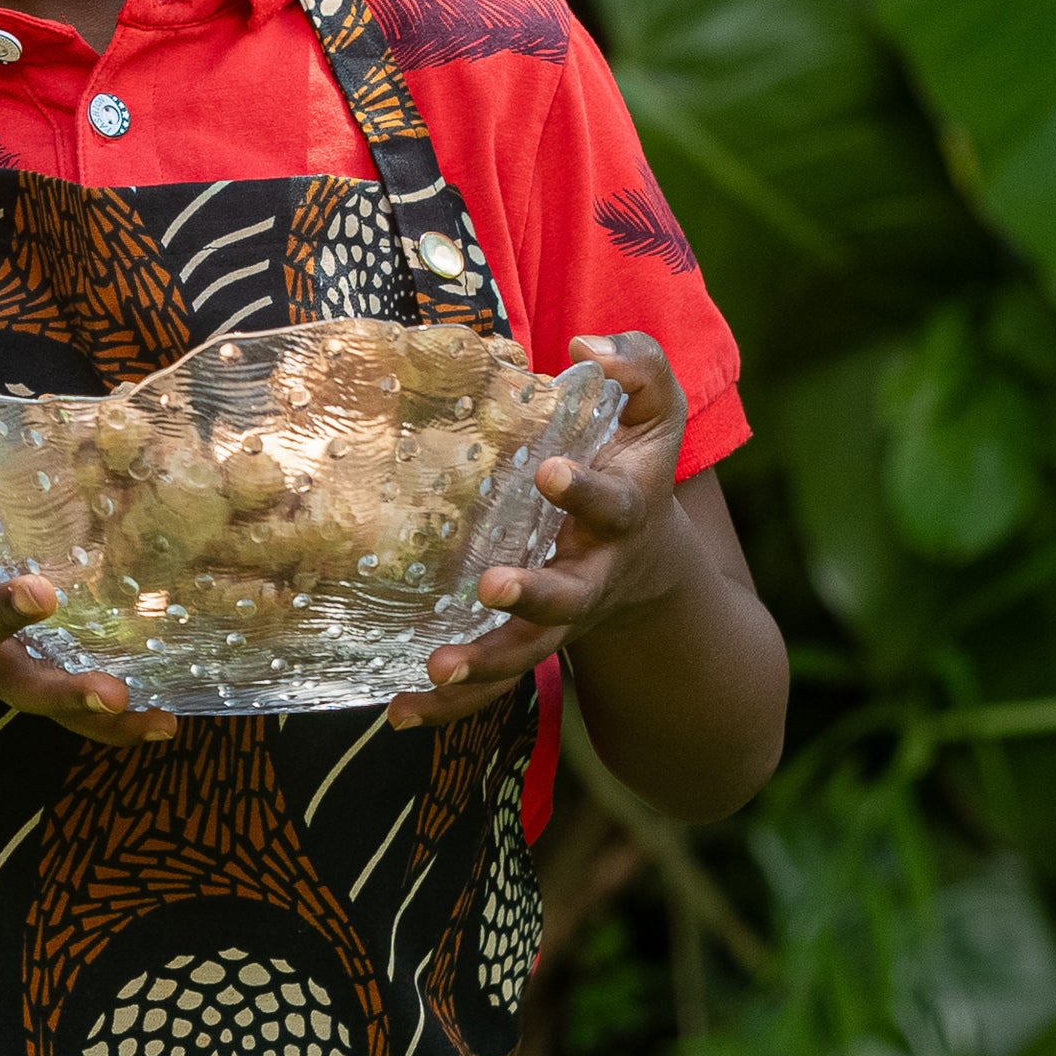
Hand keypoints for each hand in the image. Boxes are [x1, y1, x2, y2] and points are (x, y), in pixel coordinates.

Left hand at [388, 332, 693, 720]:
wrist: (648, 560)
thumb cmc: (636, 467)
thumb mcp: (656, 412)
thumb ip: (637, 367)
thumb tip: (588, 345)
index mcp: (623, 516)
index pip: (609, 503)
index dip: (582, 489)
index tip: (547, 470)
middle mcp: (593, 575)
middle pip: (571, 596)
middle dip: (537, 594)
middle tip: (496, 586)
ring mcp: (559, 619)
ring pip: (528, 654)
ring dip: (486, 665)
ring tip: (438, 669)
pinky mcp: (525, 645)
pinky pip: (490, 685)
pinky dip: (449, 705)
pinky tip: (399, 709)